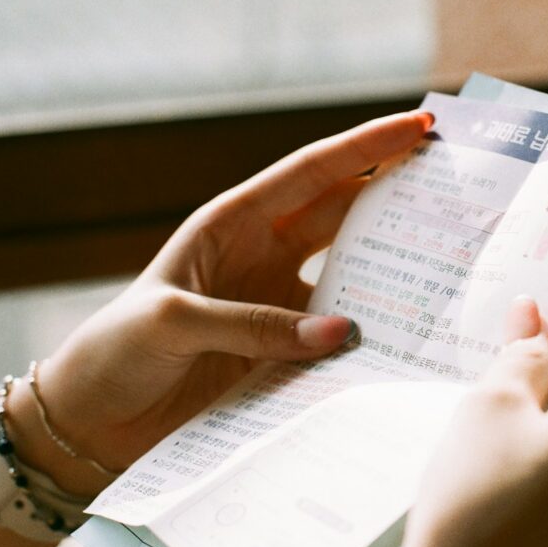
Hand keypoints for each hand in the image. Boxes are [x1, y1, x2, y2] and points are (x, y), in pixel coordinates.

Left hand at [7, 111, 431, 492]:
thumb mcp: (176, 322)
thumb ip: (255, 324)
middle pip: (341, 214)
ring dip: (390, 266)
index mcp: (231, 224)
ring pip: (349, 273)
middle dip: (394, 194)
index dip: (366, 147)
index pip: (311, 174)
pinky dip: (368, 334)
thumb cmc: (117, 351)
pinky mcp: (281, 350)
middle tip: (454, 187)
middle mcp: (261, 256)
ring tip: (446, 262)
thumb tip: (342, 331)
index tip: (418, 126)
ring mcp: (276, 303)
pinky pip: (335, 335)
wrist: (93, 420)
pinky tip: (402, 336)